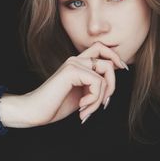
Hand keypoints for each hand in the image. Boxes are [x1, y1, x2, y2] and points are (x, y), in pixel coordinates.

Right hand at [9, 42, 127, 126]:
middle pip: (108, 61)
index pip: (101, 49)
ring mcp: (74, 63)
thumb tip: (111, 82)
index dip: (115, 56)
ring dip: (101, 97)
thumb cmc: (58, 103)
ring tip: (88, 109)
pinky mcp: (71, 71)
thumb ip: (94, 84)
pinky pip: (97, 82)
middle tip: (104, 102)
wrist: (36, 111)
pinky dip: (94, 99)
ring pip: (105, 73)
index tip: (123, 69)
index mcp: (79, 62)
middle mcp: (76, 59)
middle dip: (112, 84)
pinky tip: (82, 107)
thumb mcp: (82, 93)